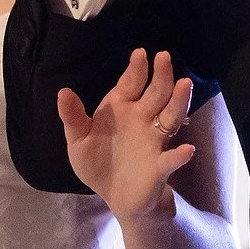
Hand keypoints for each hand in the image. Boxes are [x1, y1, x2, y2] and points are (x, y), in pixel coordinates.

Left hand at [58, 49, 194, 223]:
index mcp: (122, 108)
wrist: (114, 195)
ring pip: (170, 117)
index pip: (131, 83)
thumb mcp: (78, 140)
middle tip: (164, 57)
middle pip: (156, 93)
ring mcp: (154, 140)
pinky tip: (186, 150)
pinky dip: (179, 155)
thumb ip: (72, 117)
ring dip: (179, 101)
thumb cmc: (98, 161)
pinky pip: (171, 159)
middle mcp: (143, 118)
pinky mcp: (160, 165)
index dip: (136, 69)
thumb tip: (63, 91)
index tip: (140, 54)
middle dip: (161, 75)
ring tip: (185, 84)